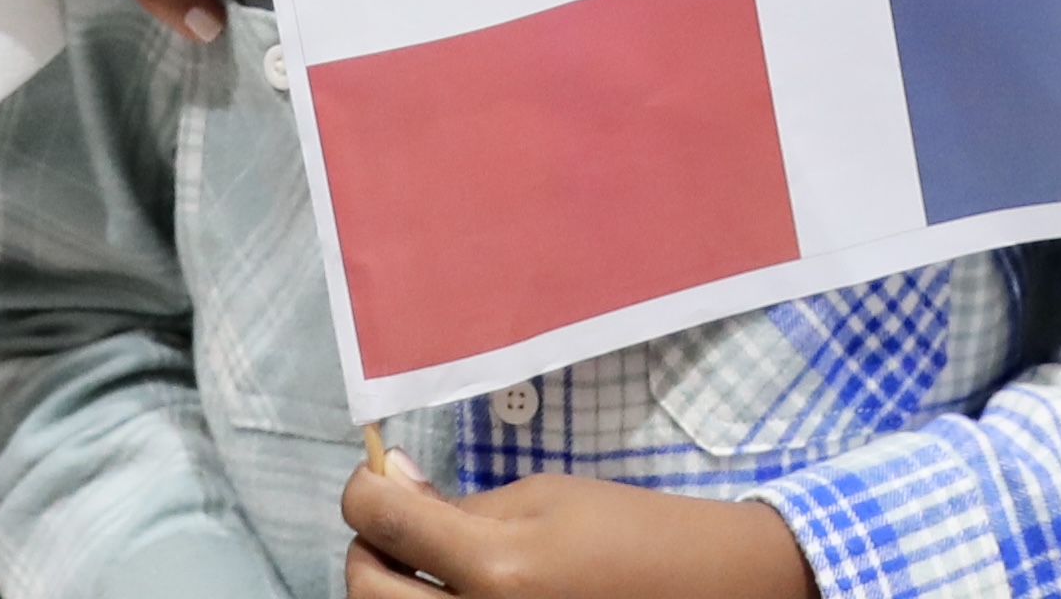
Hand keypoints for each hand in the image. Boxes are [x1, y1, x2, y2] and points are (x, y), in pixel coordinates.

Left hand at [341, 457, 816, 598]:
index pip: (381, 524)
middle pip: (364, 592)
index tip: (372, 474)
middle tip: (392, 519)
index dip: (362, 489)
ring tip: (421, 557)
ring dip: (388, 585)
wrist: (697, 588)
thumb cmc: (627, 532)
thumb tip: (390, 485)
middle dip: (365, 547)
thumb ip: (460, 504)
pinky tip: (450, 588)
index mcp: (496, 568)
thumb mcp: (545, 498)